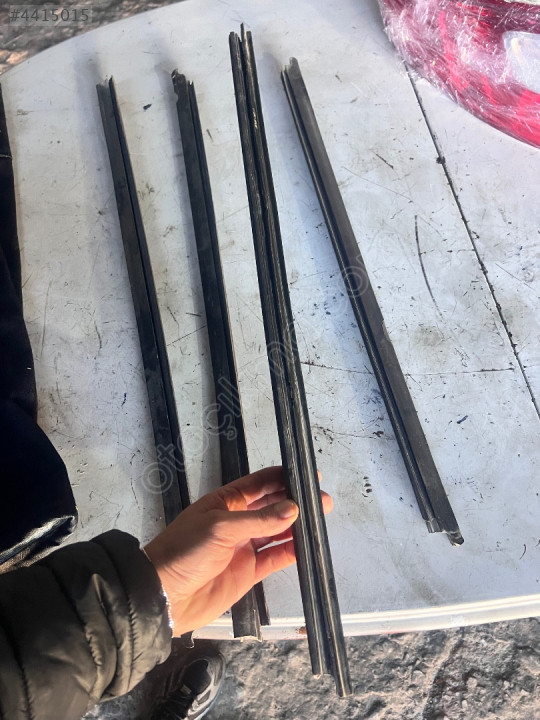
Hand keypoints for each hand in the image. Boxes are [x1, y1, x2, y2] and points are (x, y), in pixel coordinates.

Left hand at [144, 466, 332, 635]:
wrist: (164, 596)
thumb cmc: (184, 551)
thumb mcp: (220, 528)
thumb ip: (259, 519)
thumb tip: (292, 508)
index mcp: (225, 502)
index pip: (260, 484)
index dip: (283, 478)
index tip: (307, 475)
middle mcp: (237, 521)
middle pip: (273, 506)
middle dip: (296, 502)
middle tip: (322, 501)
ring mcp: (244, 546)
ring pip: (278, 531)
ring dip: (298, 526)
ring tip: (320, 521)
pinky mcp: (249, 571)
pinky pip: (275, 557)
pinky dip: (292, 552)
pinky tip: (307, 547)